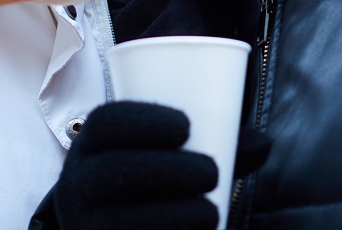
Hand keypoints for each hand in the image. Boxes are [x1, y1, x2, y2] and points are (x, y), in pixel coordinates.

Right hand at [45, 102, 219, 229]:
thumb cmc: (144, 184)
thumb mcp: (160, 158)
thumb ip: (211, 146)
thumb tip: (263, 143)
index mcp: (92, 146)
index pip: (105, 123)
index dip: (142, 121)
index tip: (185, 126)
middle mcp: (78, 185)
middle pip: (111, 171)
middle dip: (164, 170)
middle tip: (211, 171)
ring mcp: (84, 224)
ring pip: (115, 220)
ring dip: (170, 214)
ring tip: (210, 212)